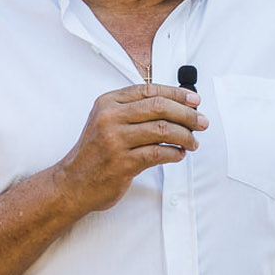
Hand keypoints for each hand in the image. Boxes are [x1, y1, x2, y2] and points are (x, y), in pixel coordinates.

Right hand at [53, 83, 208, 213]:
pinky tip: (179, 154)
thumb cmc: (97, 152)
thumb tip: (179, 104)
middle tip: (202, 122)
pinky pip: (158, 153)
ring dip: (185, 135)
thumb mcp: (107, 121)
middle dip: (187, 114)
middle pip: (160, 107)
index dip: (177, 94)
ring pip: (162, 129)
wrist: (72, 183)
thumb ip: (136, 110)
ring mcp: (114, 140)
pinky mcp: (122, 163)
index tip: (195, 101)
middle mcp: (109, 118)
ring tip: (192, 142)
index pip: (150, 90)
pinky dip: (174, 153)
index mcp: (108, 102)